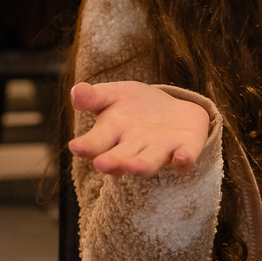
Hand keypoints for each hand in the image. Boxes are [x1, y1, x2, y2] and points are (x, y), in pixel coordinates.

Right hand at [68, 81, 209, 176]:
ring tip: (133, 167)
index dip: (86, 146)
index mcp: (112, 134)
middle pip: (121, 157)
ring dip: (143, 165)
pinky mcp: (185, 149)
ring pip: (150, 161)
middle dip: (112, 162)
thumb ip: (94, 96)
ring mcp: (160, 150)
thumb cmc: (134, 105)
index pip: (96, 142)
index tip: (76, 147)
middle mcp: (133, 148)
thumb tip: (76, 92)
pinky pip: (185, 157)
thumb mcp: (114, 95)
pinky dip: (184, 159)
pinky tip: (182, 158)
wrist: (171, 107)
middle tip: (102, 165)